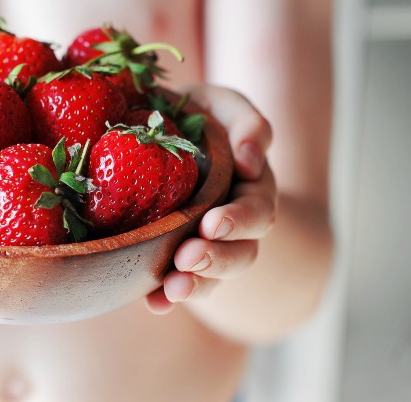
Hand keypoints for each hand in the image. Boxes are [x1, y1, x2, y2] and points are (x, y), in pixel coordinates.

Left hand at [146, 85, 275, 312]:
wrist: (162, 130)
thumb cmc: (197, 115)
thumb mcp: (223, 105)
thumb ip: (248, 123)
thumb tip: (252, 162)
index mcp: (250, 189)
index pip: (257, 211)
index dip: (238, 221)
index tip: (211, 223)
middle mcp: (233, 223)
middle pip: (241, 254)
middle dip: (217, 260)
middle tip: (189, 257)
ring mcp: (205, 244)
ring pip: (213, 277)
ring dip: (196, 285)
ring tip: (173, 288)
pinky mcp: (173, 257)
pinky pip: (175, 284)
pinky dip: (165, 298)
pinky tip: (153, 304)